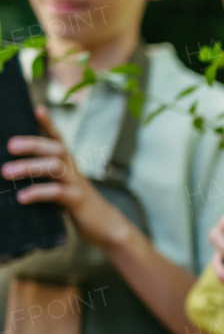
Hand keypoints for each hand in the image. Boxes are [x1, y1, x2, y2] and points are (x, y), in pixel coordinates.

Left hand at [2, 107, 129, 247]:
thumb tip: (9, 166)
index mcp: (67, 162)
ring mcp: (76, 183)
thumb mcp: (59, 184)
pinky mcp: (77, 200)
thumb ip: (42, 174)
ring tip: (6, 173)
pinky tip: (23, 197)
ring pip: (55, 168)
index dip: (48, 123)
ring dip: (29, 168)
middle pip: (55, 149)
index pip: (58, 138)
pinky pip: (58, 192)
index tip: (38, 109)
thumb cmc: (73, 203)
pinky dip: (38, 193)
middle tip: (10, 146)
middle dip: (33, 144)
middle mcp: (72, 168)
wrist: (103, 224)